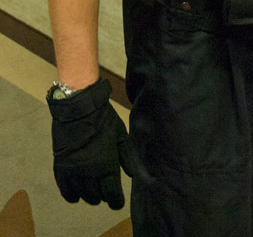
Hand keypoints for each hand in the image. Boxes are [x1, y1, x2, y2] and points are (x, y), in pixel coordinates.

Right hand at [47, 78, 137, 209]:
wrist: (78, 107)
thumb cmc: (103, 120)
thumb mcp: (121, 135)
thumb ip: (129, 157)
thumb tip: (136, 176)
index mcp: (107, 165)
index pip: (112, 195)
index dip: (116, 201)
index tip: (118, 202)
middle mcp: (89, 173)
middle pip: (96, 197)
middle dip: (103, 196)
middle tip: (106, 190)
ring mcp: (73, 172)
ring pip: (82, 195)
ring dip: (89, 195)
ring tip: (93, 190)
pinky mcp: (60, 168)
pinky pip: (65, 190)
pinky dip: (71, 195)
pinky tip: (76, 194)